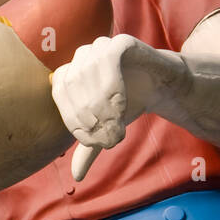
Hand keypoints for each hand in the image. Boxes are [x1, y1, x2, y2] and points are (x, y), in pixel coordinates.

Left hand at [51, 35, 186, 181]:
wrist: (159, 85)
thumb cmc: (129, 103)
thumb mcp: (107, 129)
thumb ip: (90, 148)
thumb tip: (76, 177)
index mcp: (70, 73)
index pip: (59, 93)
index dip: (72, 118)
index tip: (92, 140)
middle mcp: (80, 57)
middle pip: (73, 84)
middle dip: (88, 114)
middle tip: (107, 136)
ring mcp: (99, 46)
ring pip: (88, 71)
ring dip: (100, 101)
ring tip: (116, 123)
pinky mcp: (120, 42)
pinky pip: (108, 57)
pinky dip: (112, 80)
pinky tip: (121, 101)